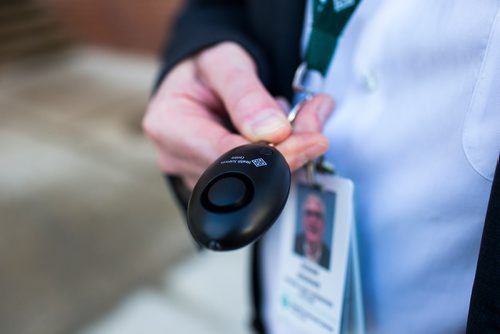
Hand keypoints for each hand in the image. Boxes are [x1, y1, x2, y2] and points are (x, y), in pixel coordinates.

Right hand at [143, 42, 333, 189]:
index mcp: (169, 126)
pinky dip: (280, 159)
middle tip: (313, 119)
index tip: (310, 139)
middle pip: (242, 175)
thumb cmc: (204, 68)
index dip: (274, 153)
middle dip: (288, 151)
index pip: (226, 155)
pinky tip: (279, 135)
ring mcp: (194, 174)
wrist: (198, 77)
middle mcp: (177, 158)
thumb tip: (273, 132)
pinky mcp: (216, 182)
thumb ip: (246, 93)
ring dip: (287, 153)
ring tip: (294, 117)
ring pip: (254, 182)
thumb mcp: (224, 62)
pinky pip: (254, 181)